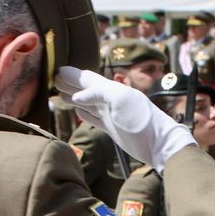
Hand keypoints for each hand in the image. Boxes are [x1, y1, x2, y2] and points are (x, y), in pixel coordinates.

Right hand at [56, 67, 194, 169]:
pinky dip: (85, 113)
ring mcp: (112, 114)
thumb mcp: (122, 101)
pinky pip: (95, 117)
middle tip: (54, 79)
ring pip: (88, 103)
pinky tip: (78, 111)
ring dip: (74, 97)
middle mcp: (111, 100)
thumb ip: (100, 93)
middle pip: (86, 89)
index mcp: (113, 90)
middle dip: (71, 84)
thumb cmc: (143, 122)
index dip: (73, 75)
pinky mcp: (113, 128)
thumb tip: (77, 96)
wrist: (159, 145)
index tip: (58, 70)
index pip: (89, 79)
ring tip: (60, 93)